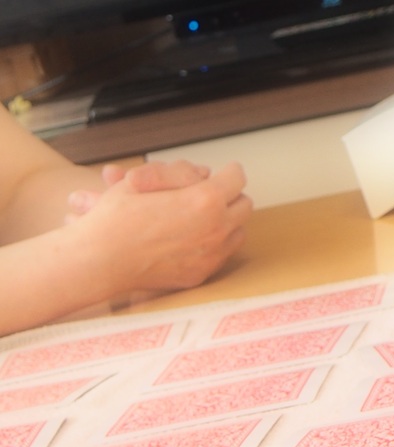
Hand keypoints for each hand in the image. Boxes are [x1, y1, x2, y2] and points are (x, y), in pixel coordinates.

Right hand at [69, 162, 251, 296]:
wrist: (96, 261)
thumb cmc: (116, 217)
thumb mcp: (145, 178)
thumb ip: (180, 171)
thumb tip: (204, 173)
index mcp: (206, 199)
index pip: (237, 177)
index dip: (226, 172)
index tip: (219, 173)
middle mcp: (215, 228)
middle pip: (244, 204)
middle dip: (229, 196)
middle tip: (209, 194)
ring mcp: (209, 255)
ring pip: (237, 231)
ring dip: (225, 221)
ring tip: (202, 217)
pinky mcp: (199, 275)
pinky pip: (220, 255)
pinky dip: (213, 245)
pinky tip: (192, 239)